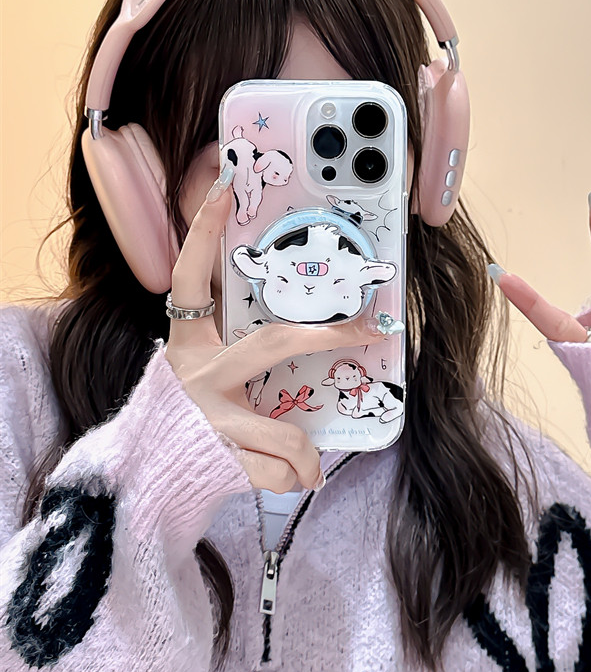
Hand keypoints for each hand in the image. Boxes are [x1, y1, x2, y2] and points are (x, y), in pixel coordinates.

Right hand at [165, 174, 386, 491]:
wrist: (145, 483)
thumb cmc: (185, 422)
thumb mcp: (202, 376)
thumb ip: (236, 355)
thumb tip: (301, 335)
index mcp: (187, 347)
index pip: (190, 280)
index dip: (204, 234)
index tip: (223, 187)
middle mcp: (195, 377)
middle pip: (274, 344)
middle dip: (328, 337)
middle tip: (364, 331)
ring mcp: (207, 420)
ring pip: (286, 435)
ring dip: (306, 457)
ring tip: (311, 467)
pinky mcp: (218, 461)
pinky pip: (277, 471)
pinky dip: (291, 480)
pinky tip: (288, 481)